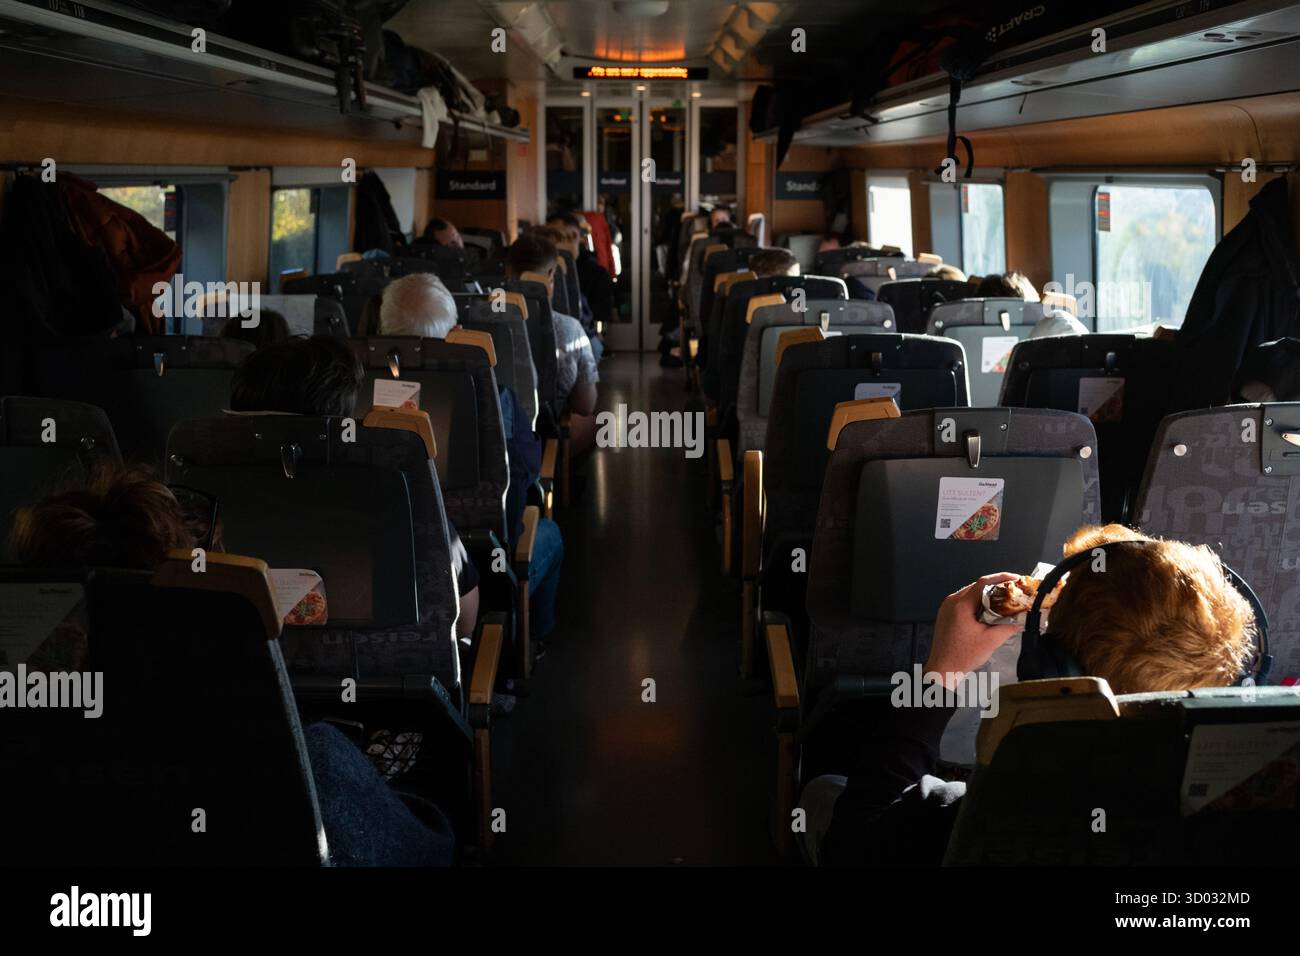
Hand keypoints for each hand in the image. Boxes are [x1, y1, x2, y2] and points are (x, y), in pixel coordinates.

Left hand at [925, 573, 1023, 688]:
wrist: (943, 669)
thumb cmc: (963, 656)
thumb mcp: (991, 641)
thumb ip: (1007, 627)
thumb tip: (1019, 622)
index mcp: (961, 605)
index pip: (983, 583)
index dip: (1001, 578)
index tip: (1014, 578)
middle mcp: (951, 602)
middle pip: (976, 586)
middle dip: (995, 586)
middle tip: (1012, 590)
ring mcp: (947, 607)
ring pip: (970, 593)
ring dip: (986, 595)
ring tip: (1002, 599)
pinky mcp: (946, 614)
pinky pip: (963, 602)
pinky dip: (977, 602)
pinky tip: (988, 610)